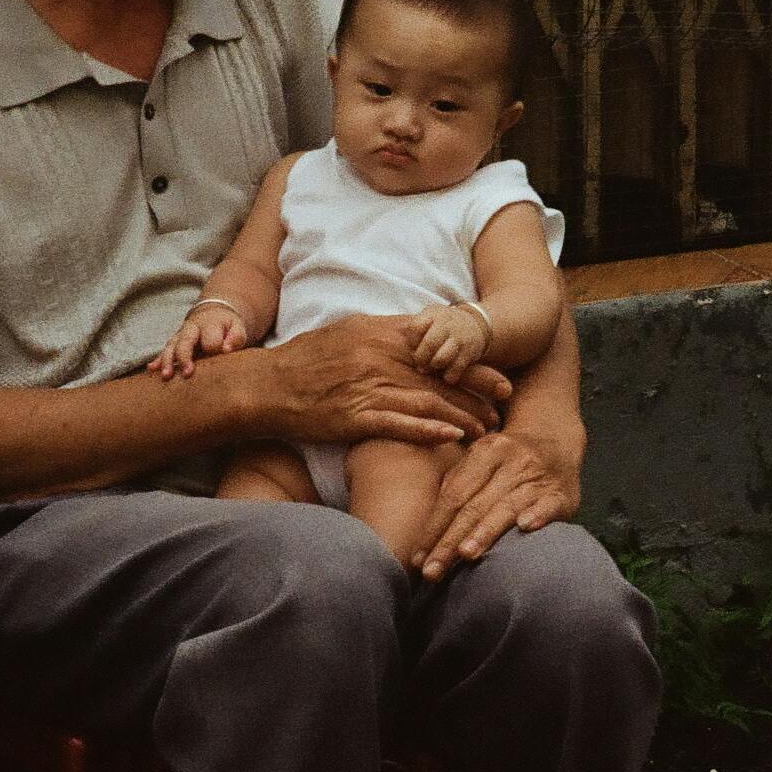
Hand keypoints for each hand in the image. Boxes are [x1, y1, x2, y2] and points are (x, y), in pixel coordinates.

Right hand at [151, 303, 245, 379]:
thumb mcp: (237, 327)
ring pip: (171, 346)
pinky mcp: (174, 343)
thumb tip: (226, 350)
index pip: (210, 340)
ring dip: (167, 361)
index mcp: (210, 324)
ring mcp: (180, 336)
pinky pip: (164, 351)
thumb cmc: (227, 326)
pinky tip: (151, 370)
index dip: (214, 349)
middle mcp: (192, 329)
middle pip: (185, 341)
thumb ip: (235, 338)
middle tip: (187, 373)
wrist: (212, 313)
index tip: (219, 356)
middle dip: (184, 357)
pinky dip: (157, 360)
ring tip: (166, 376)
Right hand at [265, 316, 509, 447]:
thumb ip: (386, 332)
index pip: (438, 344)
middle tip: (505, 402)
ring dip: (462, 415)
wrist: (266, 386)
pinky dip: (427, 431)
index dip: (473, 360)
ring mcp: (366, 387)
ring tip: (487, 428)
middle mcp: (376, 356)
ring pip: (427, 400)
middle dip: (479, 389)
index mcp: (377, 332)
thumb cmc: (307, 360)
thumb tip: (422, 332)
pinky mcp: (354, 417)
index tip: (500, 373)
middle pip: (440, 373)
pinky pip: (398, 424)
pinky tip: (451, 438)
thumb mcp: (349, 332)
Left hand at [405, 426, 578, 580]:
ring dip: (486, 531)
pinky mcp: (562, 494)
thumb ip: (455, 486)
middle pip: (475, 506)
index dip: (434, 527)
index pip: (454, 496)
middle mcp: (511, 461)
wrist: (557, 438)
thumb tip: (424, 530)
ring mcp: (538, 477)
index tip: (418, 559)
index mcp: (485, 451)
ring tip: (466, 554)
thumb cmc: (507, 460)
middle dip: (451, 541)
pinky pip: (548, 505)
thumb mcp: (480, 459)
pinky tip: (524, 527)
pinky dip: (537, 515)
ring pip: (507, 507)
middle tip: (433, 571)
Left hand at [406, 303, 488, 380]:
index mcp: (433, 314)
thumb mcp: (430, 316)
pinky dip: (448, 376)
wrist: (476, 323)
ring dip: (433, 367)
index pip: (415, 327)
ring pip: (441, 358)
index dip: (411, 341)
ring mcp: (459, 339)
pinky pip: (455, 370)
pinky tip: (446, 373)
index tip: (414, 347)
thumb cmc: (444, 324)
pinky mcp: (469, 354)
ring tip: (433, 368)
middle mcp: (447, 325)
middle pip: (428, 344)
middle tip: (420, 365)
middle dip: (421, 358)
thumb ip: (416, 327)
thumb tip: (403, 348)